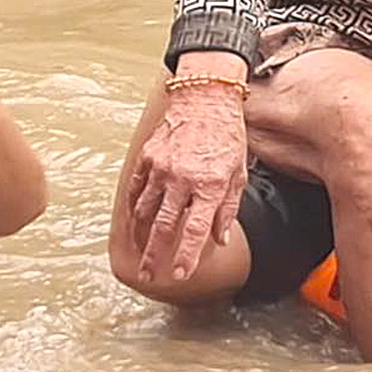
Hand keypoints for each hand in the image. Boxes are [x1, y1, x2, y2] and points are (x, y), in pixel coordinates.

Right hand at [127, 60, 248, 282]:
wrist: (205, 97)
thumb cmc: (226, 134)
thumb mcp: (237, 172)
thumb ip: (227, 208)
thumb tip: (220, 238)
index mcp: (208, 184)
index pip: (194, 230)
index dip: (186, 256)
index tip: (179, 274)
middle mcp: (182, 178)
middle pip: (164, 226)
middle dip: (155, 255)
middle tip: (149, 275)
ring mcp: (161, 167)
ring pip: (145, 210)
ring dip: (140, 236)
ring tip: (140, 253)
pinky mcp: (148, 156)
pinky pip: (136, 189)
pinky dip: (133, 208)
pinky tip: (133, 222)